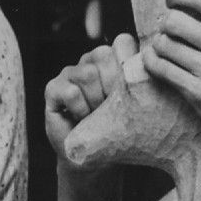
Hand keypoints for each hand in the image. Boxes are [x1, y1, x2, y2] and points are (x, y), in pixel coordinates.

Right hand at [44, 33, 138, 182]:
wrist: (94, 158)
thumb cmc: (118, 130)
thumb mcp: (136, 103)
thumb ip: (139, 79)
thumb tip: (149, 62)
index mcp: (113, 59)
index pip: (122, 42)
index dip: (128, 66)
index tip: (131, 92)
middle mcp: (90, 61)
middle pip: (103, 55)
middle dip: (113, 86)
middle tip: (113, 108)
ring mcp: (69, 73)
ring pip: (87, 74)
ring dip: (96, 101)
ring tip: (97, 117)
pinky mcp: (52, 89)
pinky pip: (71, 92)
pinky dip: (81, 110)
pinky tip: (82, 120)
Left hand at [139, 0, 200, 158]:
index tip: (173, 0)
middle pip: (173, 19)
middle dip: (164, 22)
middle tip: (168, 30)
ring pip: (163, 44)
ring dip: (157, 45)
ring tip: (165, 48)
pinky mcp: (198, 93)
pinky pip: (161, 69)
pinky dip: (154, 63)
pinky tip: (160, 63)